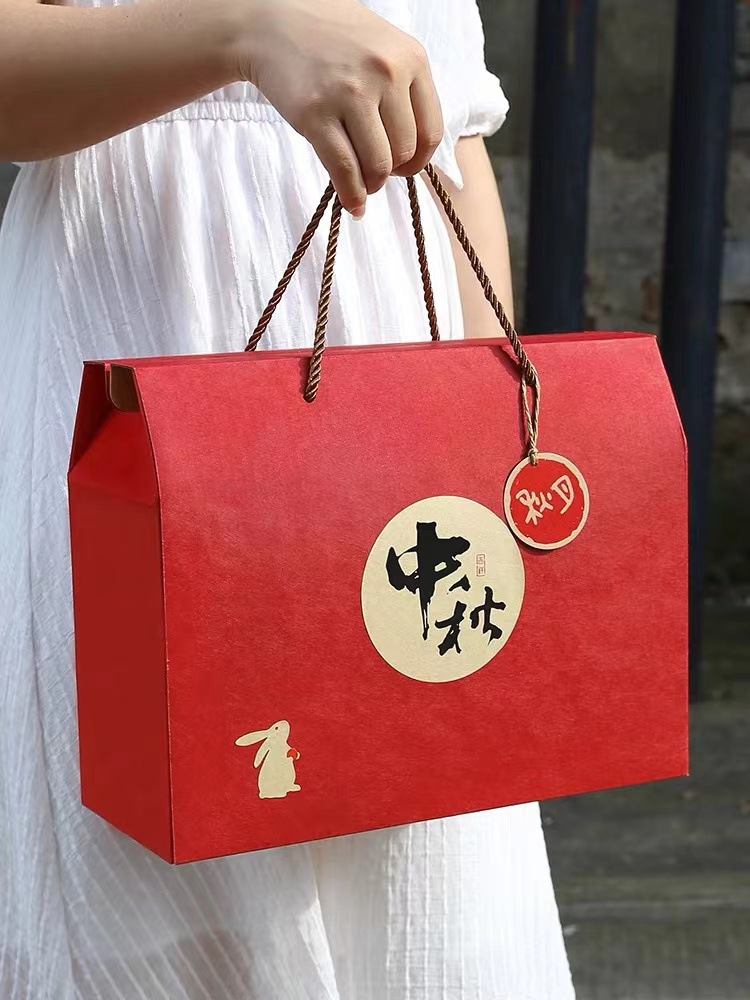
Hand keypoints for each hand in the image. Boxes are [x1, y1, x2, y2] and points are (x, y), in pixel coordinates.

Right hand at [229, 0, 443, 215]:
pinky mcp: (315, 114)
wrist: (272, 22)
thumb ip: (403, 89)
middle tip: (374, 170)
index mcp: (410, 57)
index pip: (431, 132)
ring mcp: (349, 93)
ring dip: (371, 184)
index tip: (403, 167)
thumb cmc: (330, 38)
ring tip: (362, 182)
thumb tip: (414, 152)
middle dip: (390, 172)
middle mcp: (385, 73)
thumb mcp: (382, 46)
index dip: (417, 160)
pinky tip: (351, 202)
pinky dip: (350, 194)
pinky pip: (344, 170)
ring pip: (377, 166)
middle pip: (404, 152)